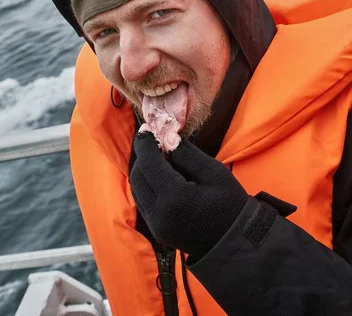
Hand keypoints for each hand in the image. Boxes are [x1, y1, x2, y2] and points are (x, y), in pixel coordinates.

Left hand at [130, 132, 247, 260]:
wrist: (235, 243)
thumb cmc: (230, 204)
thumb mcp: (214, 173)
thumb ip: (188, 154)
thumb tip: (167, 138)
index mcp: (174, 197)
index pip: (148, 163)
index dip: (145, 143)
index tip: (146, 129)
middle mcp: (159, 213)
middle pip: (137, 177)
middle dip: (142, 156)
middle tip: (153, 141)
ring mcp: (156, 225)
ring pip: (137, 190)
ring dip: (142, 170)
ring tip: (157, 156)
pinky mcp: (157, 231)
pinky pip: (142, 202)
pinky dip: (146, 184)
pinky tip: (159, 175)